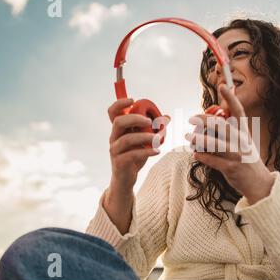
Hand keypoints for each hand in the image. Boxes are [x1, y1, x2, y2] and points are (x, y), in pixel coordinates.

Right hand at [106, 98, 169, 233]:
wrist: (125, 180)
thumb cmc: (134, 157)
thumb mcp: (144, 141)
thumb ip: (154, 129)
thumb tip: (167, 117)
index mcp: (119, 130)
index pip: (113, 112)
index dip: (120, 103)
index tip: (133, 99)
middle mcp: (114, 138)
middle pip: (118, 122)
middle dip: (135, 118)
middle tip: (149, 121)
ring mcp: (115, 150)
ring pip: (126, 139)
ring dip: (144, 137)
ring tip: (158, 139)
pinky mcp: (119, 162)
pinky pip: (132, 154)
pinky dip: (146, 151)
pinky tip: (157, 151)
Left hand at [185, 85, 274, 204]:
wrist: (259, 183)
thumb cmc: (247, 160)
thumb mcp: (244, 143)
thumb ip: (231, 131)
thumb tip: (214, 120)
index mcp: (245, 133)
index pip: (238, 111)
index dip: (230, 98)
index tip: (223, 86)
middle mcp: (241, 141)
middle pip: (221, 125)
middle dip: (204, 120)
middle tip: (192, 118)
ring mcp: (237, 155)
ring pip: (214, 143)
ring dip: (198, 139)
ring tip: (188, 137)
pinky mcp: (231, 168)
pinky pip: (213, 161)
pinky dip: (203, 157)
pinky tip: (195, 155)